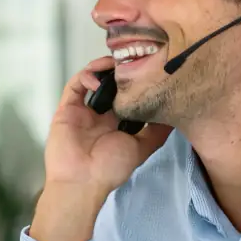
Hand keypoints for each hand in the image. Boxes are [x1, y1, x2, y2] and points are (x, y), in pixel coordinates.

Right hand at [30, 58, 170, 240]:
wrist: (83, 181)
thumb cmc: (111, 168)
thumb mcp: (142, 148)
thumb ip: (156, 132)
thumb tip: (173, 115)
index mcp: (117, 122)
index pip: (125, 94)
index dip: (134, 81)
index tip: (147, 69)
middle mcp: (100, 113)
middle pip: (110, 83)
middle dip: (120, 70)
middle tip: (131, 60)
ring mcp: (83, 109)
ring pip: (92, 79)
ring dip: (103, 68)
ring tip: (115, 64)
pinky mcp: (67, 108)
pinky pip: (75, 85)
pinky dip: (86, 76)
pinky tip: (98, 77)